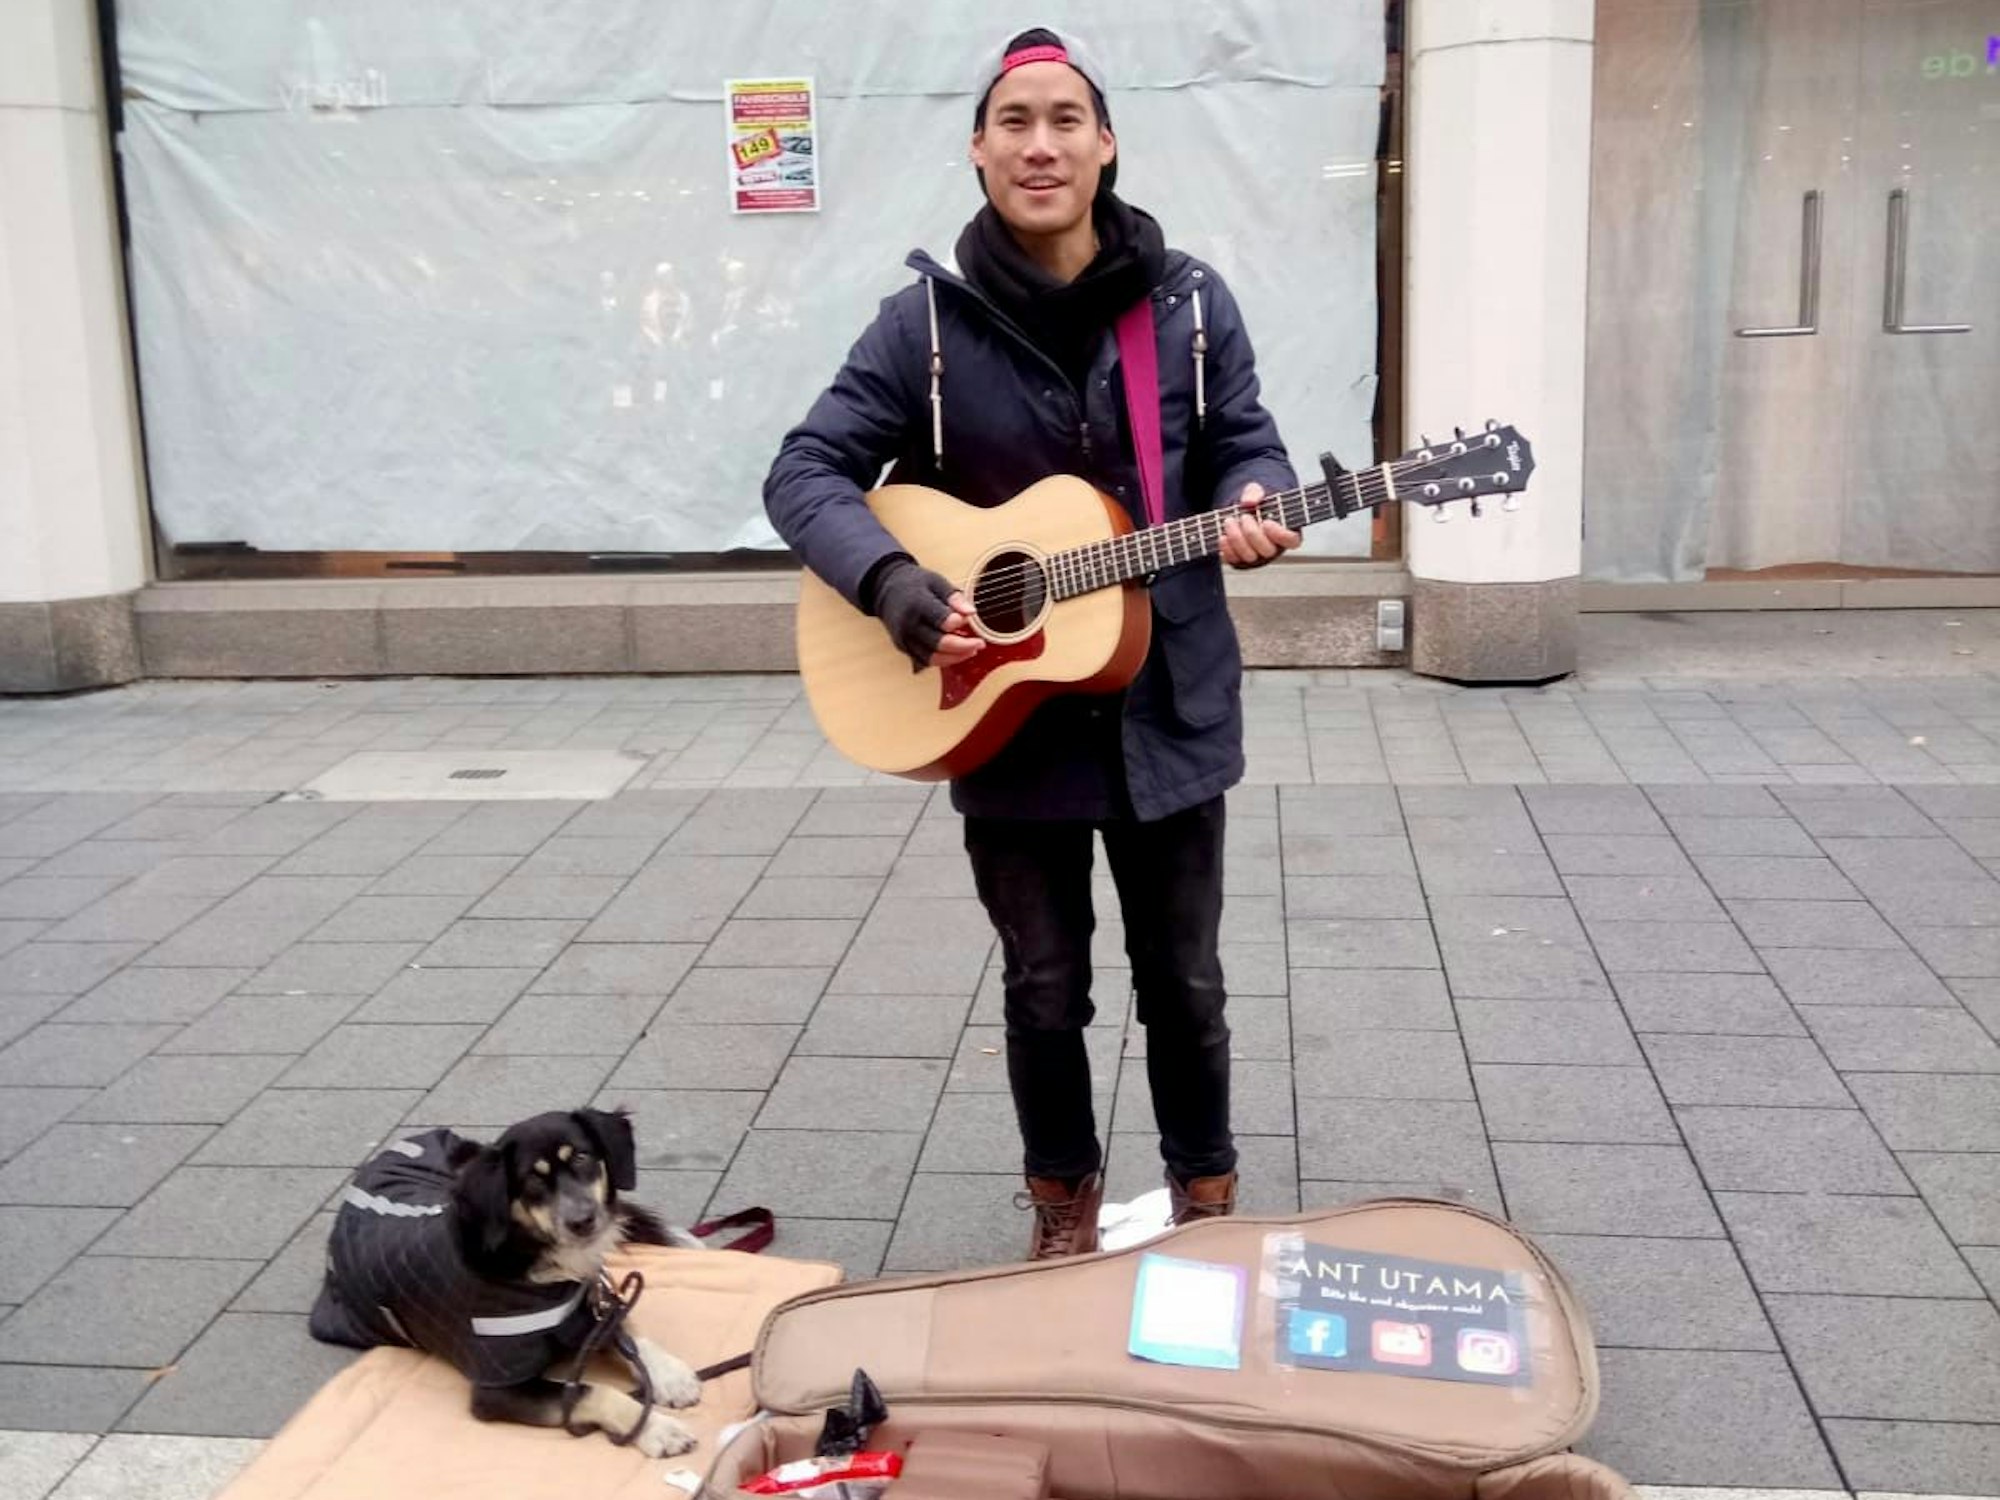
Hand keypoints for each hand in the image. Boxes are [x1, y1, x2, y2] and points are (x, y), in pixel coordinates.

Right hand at [870, 558, 984, 669]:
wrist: (885, 588)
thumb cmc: (914, 584)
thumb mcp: (935, 581)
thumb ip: (954, 597)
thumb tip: (971, 613)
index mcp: (917, 603)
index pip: (939, 619)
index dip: (956, 623)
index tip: (968, 619)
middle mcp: (908, 624)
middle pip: (938, 643)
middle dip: (962, 646)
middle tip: (980, 643)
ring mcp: (904, 639)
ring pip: (932, 657)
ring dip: (955, 657)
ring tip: (972, 650)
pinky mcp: (903, 647)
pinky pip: (925, 660)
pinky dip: (943, 660)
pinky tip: (957, 653)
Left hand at [1218, 483, 1301, 568]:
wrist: (1242, 510)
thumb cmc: (1256, 502)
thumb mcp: (1257, 491)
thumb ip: (1255, 492)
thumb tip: (1248, 502)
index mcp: (1286, 531)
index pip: (1291, 540)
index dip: (1280, 535)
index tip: (1267, 522)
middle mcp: (1273, 547)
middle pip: (1268, 550)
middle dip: (1253, 533)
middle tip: (1244, 517)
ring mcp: (1257, 555)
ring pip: (1250, 557)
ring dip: (1237, 539)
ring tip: (1229, 521)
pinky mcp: (1240, 559)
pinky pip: (1234, 560)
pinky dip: (1227, 548)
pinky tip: (1223, 536)